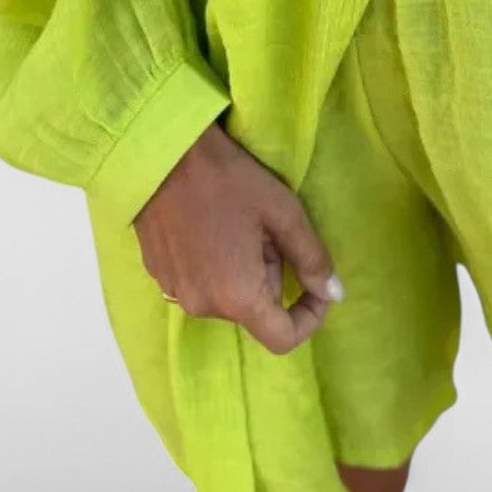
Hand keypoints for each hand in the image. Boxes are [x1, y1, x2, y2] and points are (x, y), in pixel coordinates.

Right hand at [133, 120, 344, 353]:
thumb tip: (334, 295)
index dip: (309, 317)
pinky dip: (217, 265)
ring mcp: (175, 292)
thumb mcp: (282, 212)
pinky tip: (212, 224)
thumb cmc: (228, 180)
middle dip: (271, 274)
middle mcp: (202, 307)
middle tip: (267, 227)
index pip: (282, 339)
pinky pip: (201, 283)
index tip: (315, 284)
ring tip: (239, 222)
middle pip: (254, 310)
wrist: (161, 152)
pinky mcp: (158, 274)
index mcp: (237, 298)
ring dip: (244, 270)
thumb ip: (312, 258)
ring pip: (228, 296)